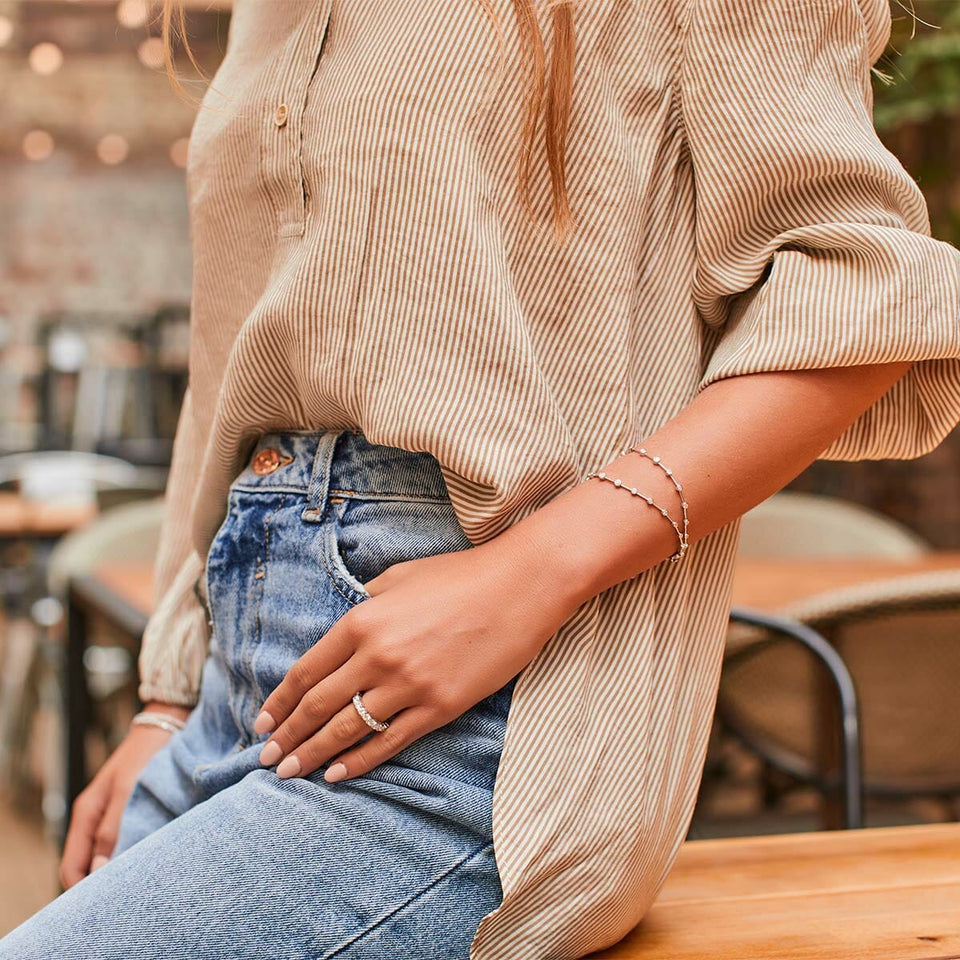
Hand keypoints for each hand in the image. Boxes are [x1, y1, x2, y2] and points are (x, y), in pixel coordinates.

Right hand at [59, 701, 190, 888]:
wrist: (167, 726)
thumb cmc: (146, 754)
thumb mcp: (128, 790)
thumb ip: (112, 829)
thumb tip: (98, 870)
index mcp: (86, 814)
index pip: (71, 868)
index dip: (83, 890)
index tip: (105, 901)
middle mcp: (96, 819)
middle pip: (89, 865)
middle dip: (103, 882)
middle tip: (129, 893)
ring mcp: (113, 815)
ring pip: (110, 855)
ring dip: (122, 867)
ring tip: (144, 877)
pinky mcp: (133, 811)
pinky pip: (127, 841)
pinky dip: (136, 852)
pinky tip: (154, 857)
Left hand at [253, 529, 575, 782]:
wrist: (521, 587)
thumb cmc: (461, 575)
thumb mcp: (401, 575)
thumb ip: (367, 602)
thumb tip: (348, 623)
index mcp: (363, 620)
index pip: (307, 671)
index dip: (280, 701)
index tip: (263, 722)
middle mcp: (378, 655)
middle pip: (319, 706)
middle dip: (288, 737)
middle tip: (267, 758)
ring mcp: (409, 684)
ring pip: (347, 730)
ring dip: (313, 755)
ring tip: (289, 773)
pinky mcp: (440, 706)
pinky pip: (389, 742)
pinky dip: (359, 762)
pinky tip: (337, 775)